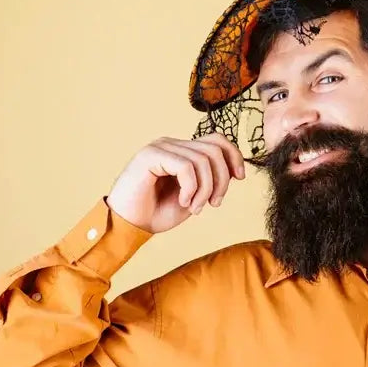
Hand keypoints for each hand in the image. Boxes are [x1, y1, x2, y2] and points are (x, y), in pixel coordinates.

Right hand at [106, 134, 245, 233]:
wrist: (127, 226)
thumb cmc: (156, 213)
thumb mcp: (194, 196)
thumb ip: (210, 180)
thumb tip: (235, 170)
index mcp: (181, 151)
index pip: (217, 140)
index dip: (234, 156)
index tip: (240, 178)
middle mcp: (171, 144)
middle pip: (214, 149)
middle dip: (222, 179)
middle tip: (214, 203)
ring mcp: (160, 147)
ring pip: (203, 160)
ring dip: (206, 189)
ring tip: (196, 208)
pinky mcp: (150, 155)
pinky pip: (186, 167)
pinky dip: (192, 188)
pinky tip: (184, 202)